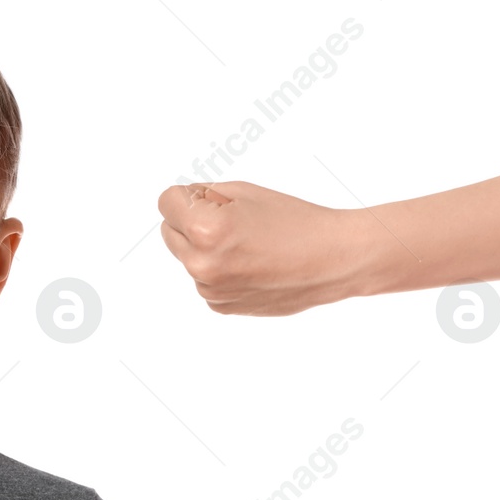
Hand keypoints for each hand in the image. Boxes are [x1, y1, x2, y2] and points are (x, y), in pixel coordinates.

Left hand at [156, 180, 371, 314]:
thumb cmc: (294, 220)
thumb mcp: (245, 192)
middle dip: (191, 221)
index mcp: (205, 230)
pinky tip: (253, 266)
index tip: (213, 199)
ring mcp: (209, 290)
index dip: (189, 195)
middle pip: (169, 231)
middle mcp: (200, 264)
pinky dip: (220, 271)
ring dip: (206, 248)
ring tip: (249, 245)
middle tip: (233, 221)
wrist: (333, 261)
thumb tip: (177, 205)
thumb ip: (202, 195)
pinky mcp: (220, 306)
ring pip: (187, 257)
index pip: (166, 201)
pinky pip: (205, 280)